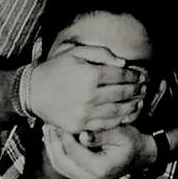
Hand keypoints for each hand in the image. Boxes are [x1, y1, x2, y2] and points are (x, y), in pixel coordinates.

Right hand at [30, 46, 146, 132]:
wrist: (32, 92)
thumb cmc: (55, 69)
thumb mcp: (75, 52)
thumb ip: (101, 54)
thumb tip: (123, 63)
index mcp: (89, 75)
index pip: (121, 75)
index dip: (135, 75)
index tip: (141, 75)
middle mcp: (89, 96)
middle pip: (122, 93)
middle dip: (137, 90)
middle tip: (145, 88)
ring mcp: (84, 113)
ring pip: (118, 111)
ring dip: (133, 106)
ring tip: (141, 101)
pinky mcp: (80, 126)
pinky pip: (105, 124)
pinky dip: (120, 120)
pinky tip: (127, 115)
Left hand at [43, 124, 155, 178]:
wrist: (140, 154)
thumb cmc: (132, 142)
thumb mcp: (122, 134)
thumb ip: (101, 135)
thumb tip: (82, 135)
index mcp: (100, 170)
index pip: (73, 152)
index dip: (64, 135)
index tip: (60, 119)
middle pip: (61, 161)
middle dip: (52, 141)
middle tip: (49, 124)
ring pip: (59, 164)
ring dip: (51, 146)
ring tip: (48, 128)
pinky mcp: (83, 176)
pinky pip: (64, 165)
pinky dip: (56, 150)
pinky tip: (54, 136)